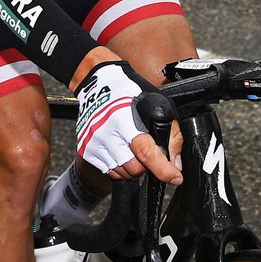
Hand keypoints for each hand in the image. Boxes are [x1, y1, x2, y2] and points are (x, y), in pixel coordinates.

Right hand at [74, 62, 181, 185]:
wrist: (98, 83)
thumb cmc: (129, 92)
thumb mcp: (159, 105)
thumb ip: (171, 136)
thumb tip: (174, 165)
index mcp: (125, 121)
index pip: (146, 154)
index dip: (164, 170)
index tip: (175, 178)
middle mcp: (106, 133)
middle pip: (135, 169)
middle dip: (147, 166)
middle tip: (148, 153)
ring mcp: (93, 142)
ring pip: (122, 174)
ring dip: (133, 167)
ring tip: (133, 149)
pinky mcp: (85, 149)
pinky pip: (108, 171)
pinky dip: (118, 166)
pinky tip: (121, 150)